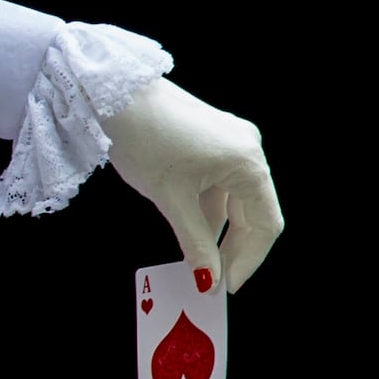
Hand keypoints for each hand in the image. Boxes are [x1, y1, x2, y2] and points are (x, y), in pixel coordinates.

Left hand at [107, 78, 283, 292]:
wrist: (113, 91)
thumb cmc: (143, 138)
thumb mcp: (170, 198)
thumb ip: (195, 241)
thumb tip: (209, 279)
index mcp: (247, 162)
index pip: (265, 224)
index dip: (249, 260)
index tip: (227, 287)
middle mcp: (248, 149)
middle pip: (254, 212)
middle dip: (235, 249)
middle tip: (212, 280)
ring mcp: (231, 142)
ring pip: (235, 200)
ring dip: (219, 232)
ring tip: (200, 262)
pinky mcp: (212, 140)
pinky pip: (219, 184)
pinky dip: (208, 210)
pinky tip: (192, 231)